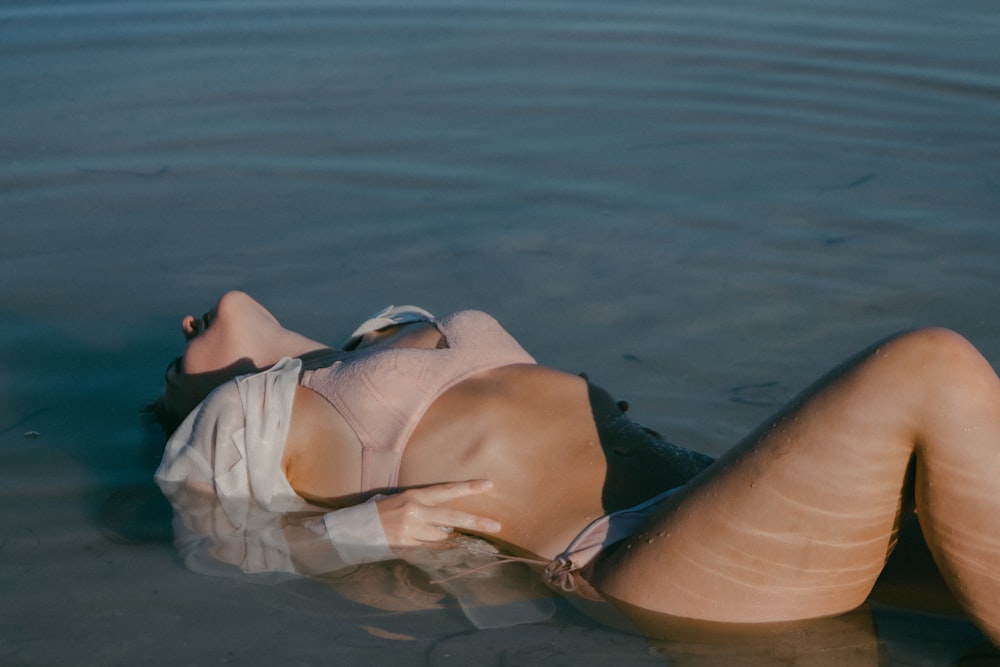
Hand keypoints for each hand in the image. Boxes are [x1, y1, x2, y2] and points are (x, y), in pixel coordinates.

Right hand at [375, 479, 501, 546]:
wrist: (354, 528)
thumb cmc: (379, 511)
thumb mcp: (401, 499)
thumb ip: (423, 504)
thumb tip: (447, 517)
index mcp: (414, 496)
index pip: (447, 490)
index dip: (469, 488)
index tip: (489, 485)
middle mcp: (415, 511)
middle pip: (452, 517)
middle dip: (476, 522)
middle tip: (497, 526)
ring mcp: (411, 530)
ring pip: (441, 536)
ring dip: (445, 536)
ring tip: (433, 533)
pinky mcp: (406, 546)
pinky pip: (430, 548)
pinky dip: (435, 547)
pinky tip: (432, 545)